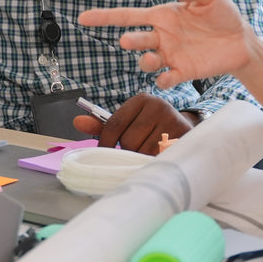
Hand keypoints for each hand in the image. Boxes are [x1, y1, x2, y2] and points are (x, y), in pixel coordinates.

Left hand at [70, 93, 194, 153]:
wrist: (186, 130)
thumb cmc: (151, 128)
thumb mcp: (129, 122)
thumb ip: (102, 124)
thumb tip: (77, 122)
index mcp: (140, 100)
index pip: (113, 125)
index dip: (105, 144)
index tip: (105, 154)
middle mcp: (157, 105)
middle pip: (127, 141)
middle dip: (128, 152)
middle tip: (136, 151)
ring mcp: (172, 120)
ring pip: (143, 151)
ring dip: (142, 158)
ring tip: (149, 153)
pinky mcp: (183, 135)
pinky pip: (159, 157)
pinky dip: (155, 162)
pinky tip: (159, 157)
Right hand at [78, 0, 258, 89]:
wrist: (241, 40)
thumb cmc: (222, 14)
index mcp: (163, 16)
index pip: (127, 16)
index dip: (105, 17)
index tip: (84, 18)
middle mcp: (162, 37)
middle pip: (136, 40)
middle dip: (130, 41)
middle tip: (128, 40)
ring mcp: (171, 56)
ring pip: (147, 62)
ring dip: (146, 62)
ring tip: (154, 59)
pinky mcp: (184, 72)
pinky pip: (166, 79)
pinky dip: (164, 80)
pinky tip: (169, 76)